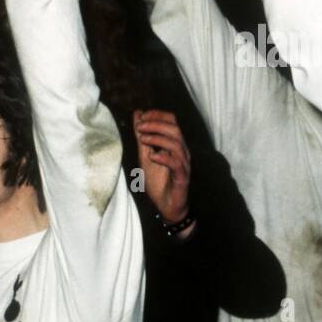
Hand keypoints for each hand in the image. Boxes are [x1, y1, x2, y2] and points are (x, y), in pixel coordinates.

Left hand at [133, 109, 191, 223]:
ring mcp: (184, 164)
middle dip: (156, 124)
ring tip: (142, 139)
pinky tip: (152, 156)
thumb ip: (142, 137)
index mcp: (175, 144)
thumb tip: (137, 115)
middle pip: (175, 129)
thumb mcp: (145, 156)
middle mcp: (182, 151)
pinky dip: (163, 157)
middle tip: (140, 126)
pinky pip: (176, 163)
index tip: (141, 117)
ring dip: (157, 138)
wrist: (167, 206)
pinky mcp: (182, 177)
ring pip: (176, 144)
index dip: (157, 115)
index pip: (172, 121)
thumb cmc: (158, 182)